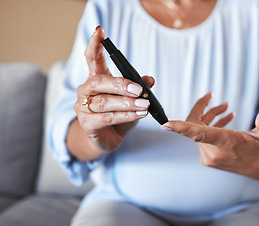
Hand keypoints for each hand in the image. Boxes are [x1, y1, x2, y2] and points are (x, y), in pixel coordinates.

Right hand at [69, 26, 153, 159]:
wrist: (108, 138)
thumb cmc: (118, 115)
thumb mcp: (131, 99)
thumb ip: (138, 87)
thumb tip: (150, 80)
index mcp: (96, 79)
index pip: (92, 58)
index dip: (95, 44)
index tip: (100, 30)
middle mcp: (86, 90)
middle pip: (99, 81)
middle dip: (120, 84)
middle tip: (139, 89)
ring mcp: (84, 107)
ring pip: (105, 102)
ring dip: (127, 103)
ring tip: (144, 105)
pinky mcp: (87, 123)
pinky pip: (107, 118)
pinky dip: (126, 116)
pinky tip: (139, 115)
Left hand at [161, 93, 258, 178]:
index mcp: (226, 145)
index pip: (199, 134)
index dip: (181, 128)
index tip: (166, 124)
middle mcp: (213, 152)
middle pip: (196, 126)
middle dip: (203, 109)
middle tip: (211, 96)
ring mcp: (209, 156)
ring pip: (198, 130)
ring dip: (209, 116)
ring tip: (225, 107)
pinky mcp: (208, 157)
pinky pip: (202, 137)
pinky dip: (210, 125)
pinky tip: (224, 118)